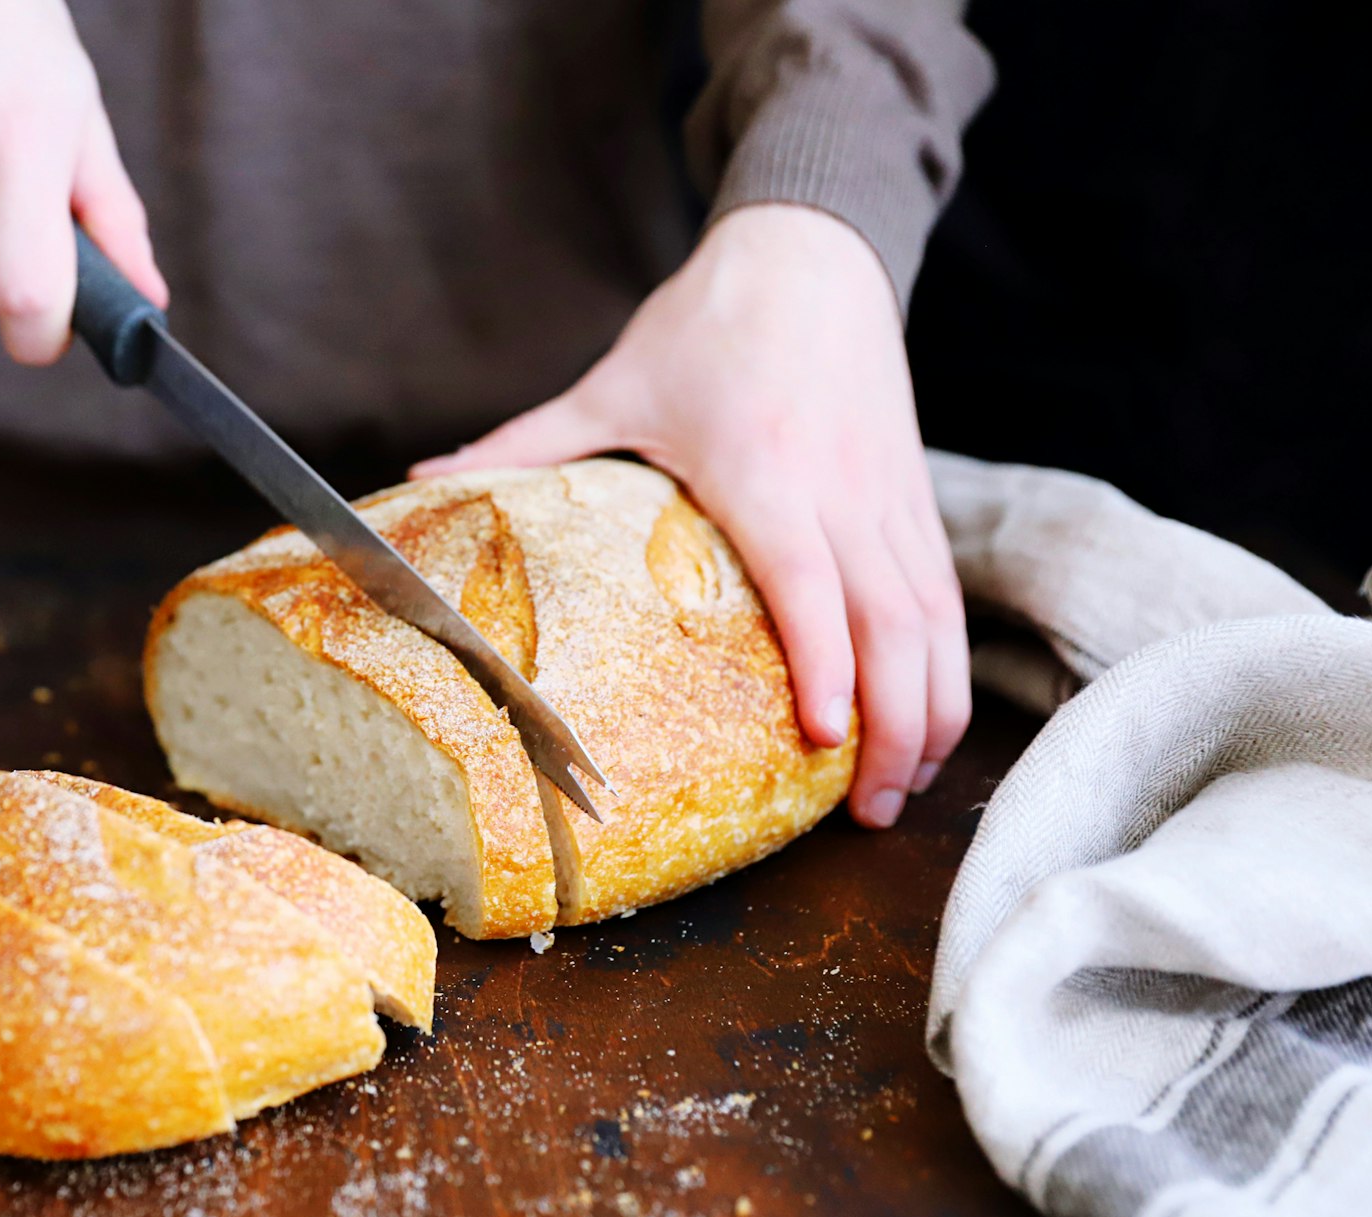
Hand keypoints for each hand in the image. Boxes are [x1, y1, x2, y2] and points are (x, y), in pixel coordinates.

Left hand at [413, 204, 967, 828]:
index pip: (807, 579)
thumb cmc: (709, 321)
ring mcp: (889, 496)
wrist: (812, 249)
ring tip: (903, 787)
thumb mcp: (614, 383)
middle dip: (893, 725)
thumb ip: (528, 442)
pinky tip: (930, 719)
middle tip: (865, 812)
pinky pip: (945, 596)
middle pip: (893, 623)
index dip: (823, 661)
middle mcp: (841, 490)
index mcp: (763, 468)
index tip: (822, 736)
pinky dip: (946, 665)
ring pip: (935, 619)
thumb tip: (425, 476)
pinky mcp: (915, 497)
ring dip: (933, 710)